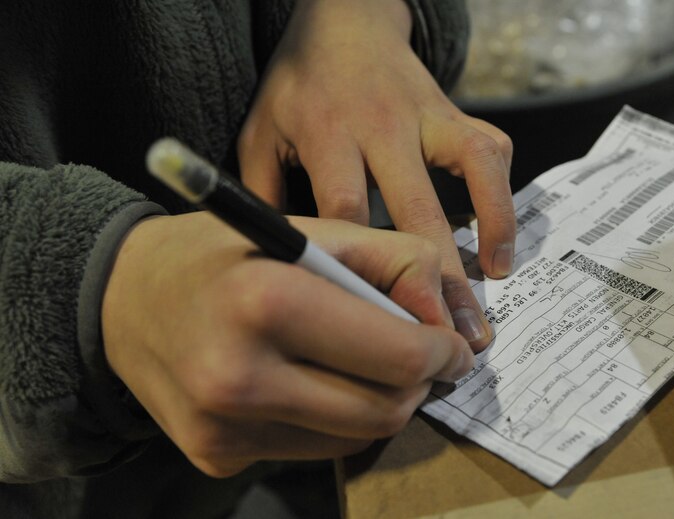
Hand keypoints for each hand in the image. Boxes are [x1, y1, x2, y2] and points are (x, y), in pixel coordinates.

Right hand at [101, 212, 471, 476]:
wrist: (123, 299)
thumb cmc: (219, 252)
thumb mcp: (308, 228)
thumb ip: (393, 262)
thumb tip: (449, 324)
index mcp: (266, 304)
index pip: (396, 356)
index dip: (443, 352)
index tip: (452, 345)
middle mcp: (239, 378)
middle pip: (384, 409)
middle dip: (419, 382)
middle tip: (421, 355)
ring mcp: (226, 429)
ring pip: (357, 437)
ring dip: (380, 402)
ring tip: (362, 361)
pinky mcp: (218, 457)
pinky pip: (315, 450)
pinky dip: (335, 418)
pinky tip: (313, 381)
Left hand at [238, 0, 515, 350]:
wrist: (343, 22)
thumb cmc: (298, 87)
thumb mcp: (260, 132)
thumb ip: (263, 195)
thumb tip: (276, 266)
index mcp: (327, 134)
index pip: (348, 209)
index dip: (365, 269)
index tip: (377, 324)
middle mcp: (382, 125)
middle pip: (415, 208)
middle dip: (437, 278)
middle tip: (454, 336)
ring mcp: (426, 115)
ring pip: (469, 172)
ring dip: (490, 230)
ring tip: (496, 284)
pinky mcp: (454, 111)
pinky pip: (491, 150)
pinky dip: (502, 196)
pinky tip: (502, 242)